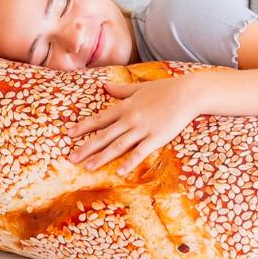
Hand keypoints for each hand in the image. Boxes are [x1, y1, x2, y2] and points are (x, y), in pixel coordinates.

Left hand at [65, 78, 201, 174]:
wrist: (188, 93)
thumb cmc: (165, 89)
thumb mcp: (140, 88)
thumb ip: (121, 90)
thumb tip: (105, 86)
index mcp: (125, 106)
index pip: (100, 119)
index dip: (83, 127)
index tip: (69, 134)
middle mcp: (130, 118)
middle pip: (104, 135)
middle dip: (86, 147)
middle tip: (71, 158)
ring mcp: (143, 129)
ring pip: (118, 145)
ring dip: (102, 157)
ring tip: (88, 167)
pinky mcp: (156, 138)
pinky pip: (140, 152)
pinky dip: (129, 162)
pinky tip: (120, 172)